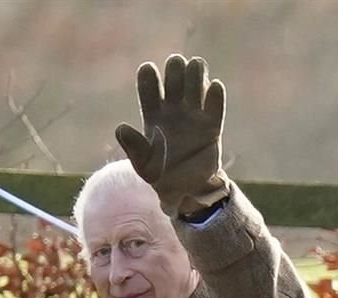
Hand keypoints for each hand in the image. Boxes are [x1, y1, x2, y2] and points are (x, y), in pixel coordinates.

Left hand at [115, 54, 229, 215]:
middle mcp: (174, 110)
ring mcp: (194, 116)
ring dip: (196, 73)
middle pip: (175, 78)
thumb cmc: (160, 176)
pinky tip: (214, 87)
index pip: (149, 87)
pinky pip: (215, 107)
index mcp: (153, 115)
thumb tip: (121, 128)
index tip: (148, 69)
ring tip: (195, 68)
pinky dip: (216, 95)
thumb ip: (133, 147)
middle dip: (175, 69)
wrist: (185, 191)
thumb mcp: (143, 165)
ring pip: (196, 84)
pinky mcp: (212, 126)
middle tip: (176, 66)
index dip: (148, 76)